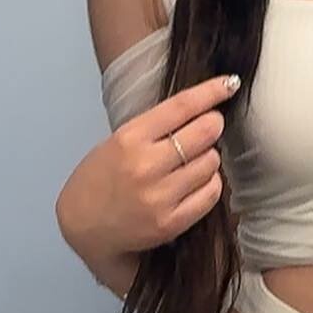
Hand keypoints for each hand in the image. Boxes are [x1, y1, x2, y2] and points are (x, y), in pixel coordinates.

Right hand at [55, 73, 236, 260]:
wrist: (83, 228)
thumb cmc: (99, 180)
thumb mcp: (116, 142)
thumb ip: (155, 127)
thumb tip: (201, 111)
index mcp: (129, 139)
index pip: (181, 106)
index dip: (211, 92)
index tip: (229, 84)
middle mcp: (145, 166)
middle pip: (205, 132)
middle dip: (213, 124)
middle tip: (210, 126)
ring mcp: (160, 196)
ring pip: (212, 162)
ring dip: (209, 156)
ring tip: (193, 160)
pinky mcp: (172, 222)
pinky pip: (211, 193)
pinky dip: (211, 183)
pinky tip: (198, 181)